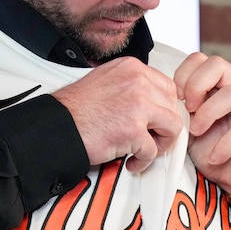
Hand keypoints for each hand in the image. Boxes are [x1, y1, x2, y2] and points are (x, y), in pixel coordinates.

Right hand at [52, 57, 182, 172]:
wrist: (58, 126)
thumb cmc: (76, 109)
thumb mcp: (107, 81)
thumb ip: (132, 86)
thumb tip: (153, 101)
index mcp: (132, 68)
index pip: (168, 87)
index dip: (165, 108)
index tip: (159, 120)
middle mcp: (137, 82)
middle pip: (173, 107)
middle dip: (165, 126)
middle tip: (152, 138)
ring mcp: (138, 105)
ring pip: (172, 127)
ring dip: (160, 143)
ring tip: (145, 149)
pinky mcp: (133, 130)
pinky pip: (153, 151)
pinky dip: (143, 161)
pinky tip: (131, 161)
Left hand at [174, 52, 230, 205]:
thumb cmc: (217, 155)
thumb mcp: (191, 131)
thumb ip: (183, 112)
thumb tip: (167, 98)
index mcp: (223, 84)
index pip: (201, 60)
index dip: (183, 75)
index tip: (175, 99)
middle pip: (217, 65)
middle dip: (195, 86)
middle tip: (187, 110)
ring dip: (208, 114)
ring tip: (197, 133)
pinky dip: (225, 144)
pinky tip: (216, 157)